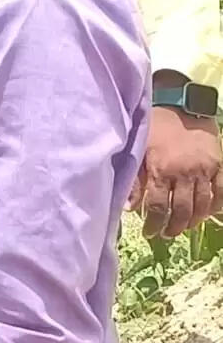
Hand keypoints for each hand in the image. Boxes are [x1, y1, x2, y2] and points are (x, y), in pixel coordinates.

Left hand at [133, 103, 219, 236]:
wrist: (183, 108)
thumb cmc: (156, 130)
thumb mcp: (139, 152)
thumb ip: (134, 180)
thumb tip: (128, 208)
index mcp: (161, 170)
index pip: (157, 206)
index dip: (153, 224)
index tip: (149, 233)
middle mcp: (185, 173)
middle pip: (182, 210)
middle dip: (173, 226)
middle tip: (166, 234)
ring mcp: (205, 170)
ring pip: (203, 205)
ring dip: (193, 221)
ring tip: (184, 227)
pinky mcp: (220, 165)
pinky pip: (222, 191)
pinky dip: (216, 206)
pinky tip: (207, 213)